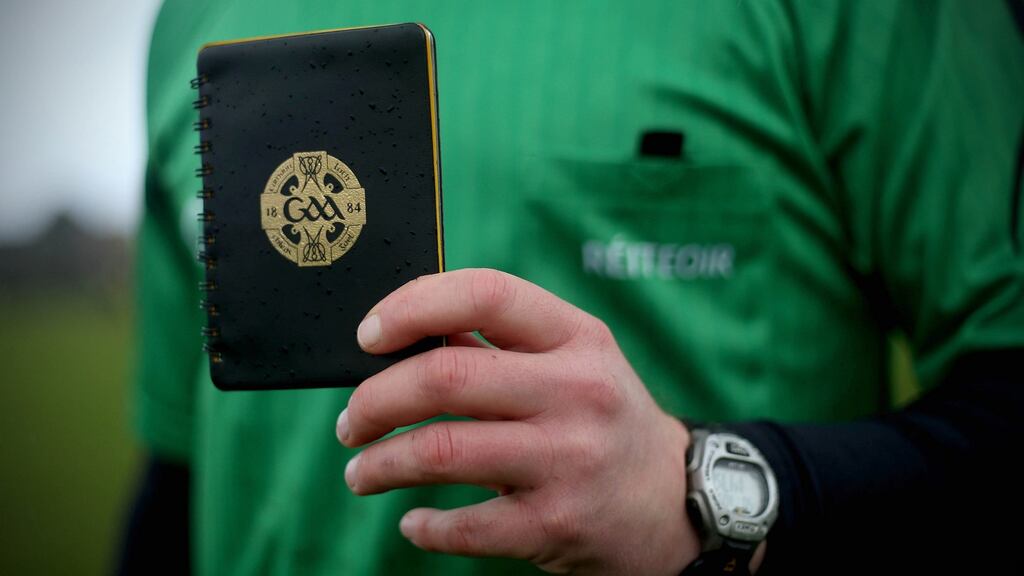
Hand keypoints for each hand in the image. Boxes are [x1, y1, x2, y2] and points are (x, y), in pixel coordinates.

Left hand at [336, 268, 698, 573]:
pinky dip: (423, 526)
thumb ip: (499, 345)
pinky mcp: (556, 524)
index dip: (413, 305)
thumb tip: (403, 333)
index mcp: (577, 338)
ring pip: (440, 451)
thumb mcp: (574, 364)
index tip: (368, 335)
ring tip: (361, 472)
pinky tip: (412, 521)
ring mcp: (569, 460)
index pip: (486, 293)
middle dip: (375, 399)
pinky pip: (464, 526)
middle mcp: (578, 392)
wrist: (677, 503)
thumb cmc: (603, 419)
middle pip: (445, 375)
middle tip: (351, 421)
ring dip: (380, 463)